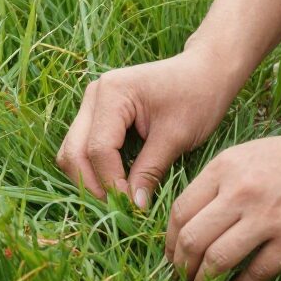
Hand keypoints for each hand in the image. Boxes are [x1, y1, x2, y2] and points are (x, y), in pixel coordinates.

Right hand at [55, 49, 243, 208]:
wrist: (207, 72)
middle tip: (119, 209)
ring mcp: (92, 103)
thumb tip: (133, 207)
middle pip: (74, 151)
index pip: (98, 149)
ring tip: (117, 200)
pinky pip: (84, 146)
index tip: (133, 206)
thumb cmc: (197, 97)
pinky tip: (116, 184)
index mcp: (112, 93)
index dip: (111, 183)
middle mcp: (94, 95)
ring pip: (73, 151)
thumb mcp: (176, 136)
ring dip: (89, 179)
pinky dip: (95, 169)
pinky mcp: (98, 113)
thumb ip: (150, 170)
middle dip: (92, 185)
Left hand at [163, 122, 280, 280]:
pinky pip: (255, 273)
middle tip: (180, 279)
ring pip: (217, 259)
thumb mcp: (250, 155)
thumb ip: (220, 182)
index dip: (169, 240)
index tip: (171, 254)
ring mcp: (267, 217)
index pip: (180, 210)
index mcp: (225, 167)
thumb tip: (193, 220)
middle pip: (192, 238)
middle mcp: (240, 191)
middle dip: (180, 266)